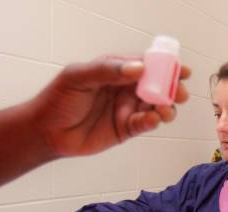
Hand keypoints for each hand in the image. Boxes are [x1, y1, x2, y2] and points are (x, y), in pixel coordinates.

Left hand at [29, 56, 190, 157]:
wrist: (47, 131)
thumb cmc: (59, 99)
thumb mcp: (79, 77)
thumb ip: (108, 70)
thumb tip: (138, 68)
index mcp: (116, 71)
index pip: (146, 65)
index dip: (165, 67)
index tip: (181, 70)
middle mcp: (125, 89)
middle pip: (157, 86)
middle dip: (173, 89)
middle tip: (181, 93)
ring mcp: (127, 109)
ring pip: (155, 106)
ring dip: (166, 107)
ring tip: (167, 110)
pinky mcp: (126, 129)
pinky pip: (145, 124)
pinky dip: (153, 122)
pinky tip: (152, 120)